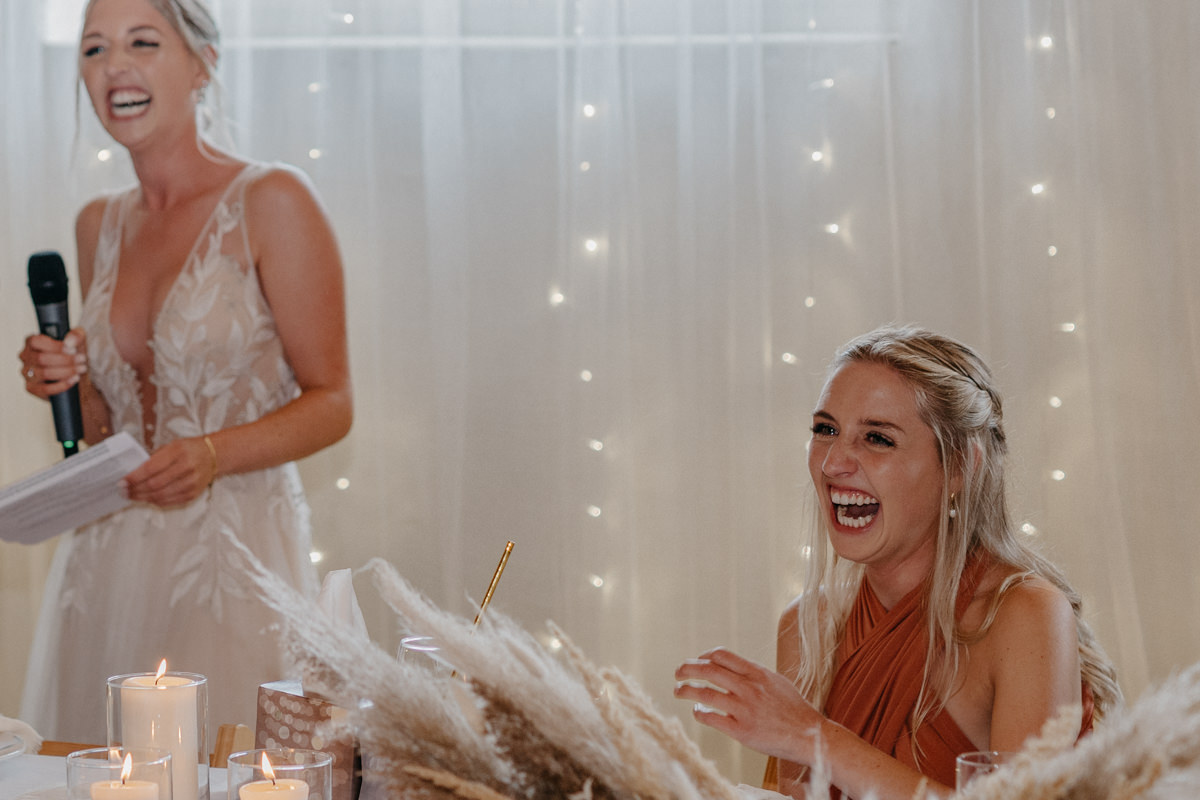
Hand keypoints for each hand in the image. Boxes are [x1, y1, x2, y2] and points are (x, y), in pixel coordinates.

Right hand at [19, 329, 87, 398]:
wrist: (79, 374)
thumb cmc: (75, 354)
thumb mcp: (79, 341)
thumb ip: (76, 336)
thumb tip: (69, 342)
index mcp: (32, 342)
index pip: (35, 341)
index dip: (54, 346)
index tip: (72, 349)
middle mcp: (26, 357)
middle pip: (41, 358)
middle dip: (65, 360)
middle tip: (82, 360)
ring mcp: (27, 373)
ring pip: (44, 373)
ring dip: (66, 371)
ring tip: (81, 369)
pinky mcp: (32, 388)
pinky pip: (45, 389)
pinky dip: (62, 385)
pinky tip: (74, 379)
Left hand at [121, 436, 216, 507]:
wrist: (213, 456)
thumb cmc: (189, 449)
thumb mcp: (171, 446)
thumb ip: (154, 458)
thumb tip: (133, 474)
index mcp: (178, 451)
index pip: (151, 468)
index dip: (134, 477)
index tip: (122, 481)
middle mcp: (186, 467)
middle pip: (154, 484)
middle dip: (135, 489)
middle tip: (123, 490)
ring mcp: (191, 482)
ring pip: (160, 495)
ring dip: (142, 497)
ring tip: (132, 496)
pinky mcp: (192, 493)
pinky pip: (169, 501)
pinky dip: (155, 501)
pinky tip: (146, 498)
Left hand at [674, 647, 824, 762]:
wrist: (810, 735)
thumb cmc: (794, 709)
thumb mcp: (776, 681)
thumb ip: (754, 674)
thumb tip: (731, 668)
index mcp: (757, 673)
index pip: (722, 655)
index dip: (703, 656)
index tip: (696, 661)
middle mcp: (749, 688)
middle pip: (708, 670)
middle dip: (687, 669)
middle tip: (677, 672)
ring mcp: (744, 709)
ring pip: (705, 693)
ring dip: (686, 690)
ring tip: (678, 690)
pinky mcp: (742, 731)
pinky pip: (712, 718)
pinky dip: (699, 712)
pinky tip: (697, 711)